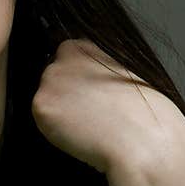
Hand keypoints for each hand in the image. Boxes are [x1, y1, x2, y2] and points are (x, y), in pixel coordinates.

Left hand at [31, 39, 184, 176]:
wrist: (142, 138)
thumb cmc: (143, 112)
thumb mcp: (123, 75)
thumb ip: (95, 72)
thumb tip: (83, 84)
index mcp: (84, 48)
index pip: (65, 57)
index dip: (77, 80)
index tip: (88, 95)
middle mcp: (62, 59)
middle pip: (52, 79)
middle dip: (64, 95)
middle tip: (88, 114)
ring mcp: (49, 81)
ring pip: (46, 100)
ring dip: (59, 112)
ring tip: (87, 125)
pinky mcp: (41, 105)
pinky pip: (42, 120)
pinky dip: (55, 130)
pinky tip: (78, 133)